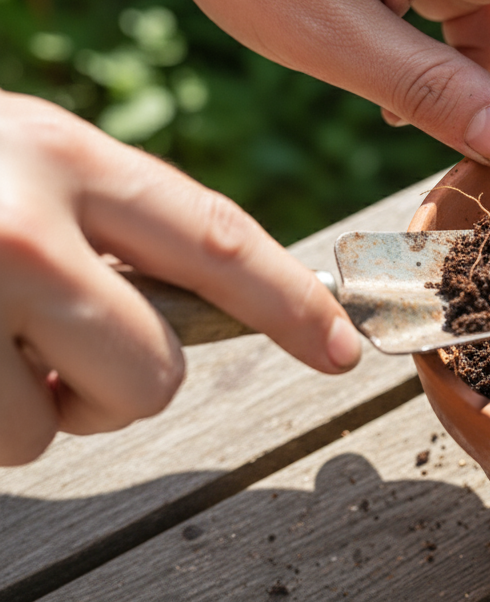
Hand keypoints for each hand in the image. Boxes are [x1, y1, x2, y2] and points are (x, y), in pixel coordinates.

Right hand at [0, 92, 360, 465]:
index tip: (343, 349)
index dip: (290, 303)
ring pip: (75, 418)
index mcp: (63, 157)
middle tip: (47, 362)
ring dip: (36, 408)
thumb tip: (191, 310)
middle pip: (160, 367)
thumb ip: (102, 221)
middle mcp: (27, 222)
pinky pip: (7, 443)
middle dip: (119, 392)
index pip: (216, 239)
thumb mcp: (13, 167)